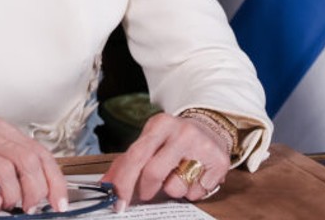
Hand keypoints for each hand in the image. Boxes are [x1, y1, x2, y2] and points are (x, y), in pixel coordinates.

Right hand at [0, 117, 68, 213]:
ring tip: (8, 205)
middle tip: (32, 207)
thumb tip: (42, 188)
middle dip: (37, 190)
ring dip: (15, 196)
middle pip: (28, 161)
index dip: (55, 180)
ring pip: (8, 171)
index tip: (59, 201)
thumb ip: (11, 163)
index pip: (40, 152)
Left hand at [101, 112, 232, 210]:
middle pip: (153, 172)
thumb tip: (106, 184)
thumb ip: (127, 162)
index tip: (118, 201)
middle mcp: (181, 131)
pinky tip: (196, 175)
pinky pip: (196, 193)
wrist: (211, 127)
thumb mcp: (151, 142)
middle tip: (145, 193)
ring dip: (172, 189)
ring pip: (175, 187)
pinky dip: (192, 191)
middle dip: (145, 190)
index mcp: (160, 124)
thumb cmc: (174, 139)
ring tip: (180, 174)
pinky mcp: (219, 162)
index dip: (124, 182)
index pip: (135, 156)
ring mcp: (202, 146)